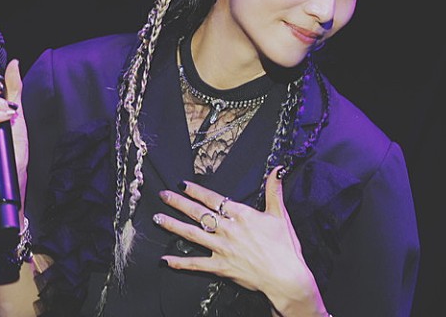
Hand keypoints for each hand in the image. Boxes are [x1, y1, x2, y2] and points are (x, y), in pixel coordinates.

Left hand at [154, 167, 325, 314]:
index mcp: (241, 214)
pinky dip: (179, 262)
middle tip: (163, 195)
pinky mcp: (221, 267)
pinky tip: (165, 259)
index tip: (182, 184)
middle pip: (198, 212)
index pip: (213, 198)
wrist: (287, 277)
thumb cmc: (285, 247)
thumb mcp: (280, 214)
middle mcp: (228, 229)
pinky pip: (196, 264)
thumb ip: (274, 190)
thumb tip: (278, 169)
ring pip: (192, 234)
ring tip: (157, 218)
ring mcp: (222, 248)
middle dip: (178, 203)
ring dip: (173, 225)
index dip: (196, 190)